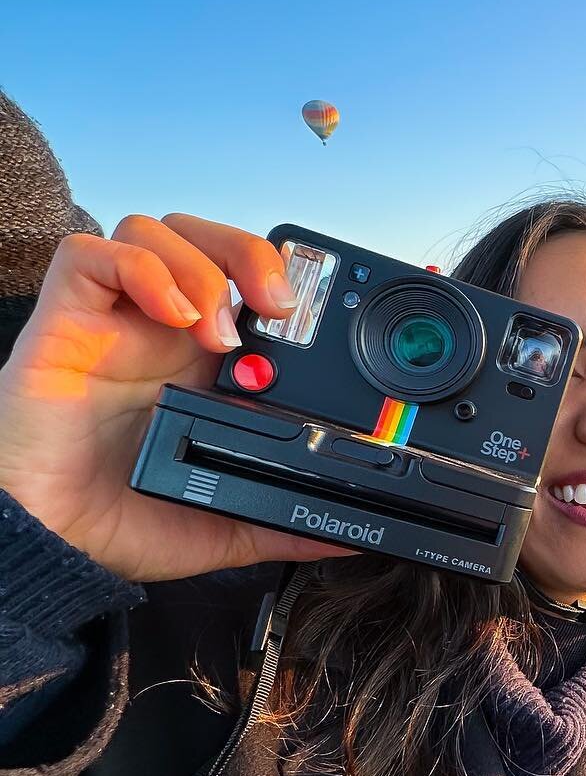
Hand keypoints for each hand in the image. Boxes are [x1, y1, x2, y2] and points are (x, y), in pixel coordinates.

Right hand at [0, 212, 358, 582]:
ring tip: (218, 330)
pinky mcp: (64, 322)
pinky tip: (169, 315)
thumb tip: (345, 535)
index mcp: (201, 364)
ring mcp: (112, 322)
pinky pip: (89, 255)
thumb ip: (282, 525)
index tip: (318, 311)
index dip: (281, 272)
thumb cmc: (119, 522)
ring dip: (199, 267)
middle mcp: (159, 331)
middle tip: (279, 307)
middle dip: (249, 253)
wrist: (50, 543)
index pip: (244, 281)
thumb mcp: (222, 528)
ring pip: (152, 232)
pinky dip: (140, 270)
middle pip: (205, 239)